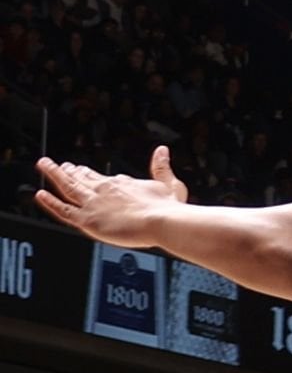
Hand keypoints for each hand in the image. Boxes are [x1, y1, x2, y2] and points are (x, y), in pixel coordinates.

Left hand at [35, 145, 190, 247]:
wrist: (161, 222)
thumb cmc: (168, 208)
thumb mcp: (171, 184)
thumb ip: (162, 168)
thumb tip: (162, 150)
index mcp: (123, 183)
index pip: (102, 177)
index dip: (90, 173)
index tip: (83, 169)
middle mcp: (104, 189)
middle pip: (82, 179)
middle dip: (70, 171)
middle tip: (60, 165)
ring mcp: (93, 203)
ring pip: (68, 187)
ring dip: (54, 174)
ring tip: (44, 164)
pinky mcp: (87, 219)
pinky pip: (62, 209)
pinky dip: (50, 202)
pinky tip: (40, 195)